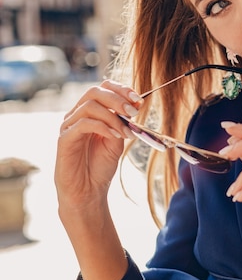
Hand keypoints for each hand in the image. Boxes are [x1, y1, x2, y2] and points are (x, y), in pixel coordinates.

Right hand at [55, 80, 141, 211]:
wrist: (88, 191)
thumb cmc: (101, 166)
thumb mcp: (118, 140)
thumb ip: (123, 122)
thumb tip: (136, 104)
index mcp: (90, 112)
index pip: (102, 88)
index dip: (121, 89)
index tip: (138, 99)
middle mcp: (77, 115)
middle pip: (94, 92)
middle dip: (118, 99)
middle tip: (134, 113)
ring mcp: (69, 126)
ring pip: (89, 106)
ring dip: (113, 116)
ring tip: (126, 131)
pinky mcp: (64, 139)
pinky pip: (83, 124)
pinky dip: (103, 126)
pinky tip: (115, 135)